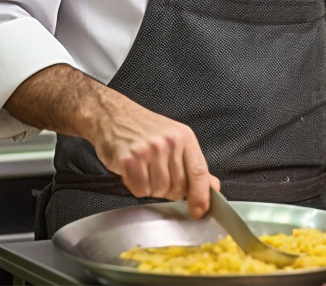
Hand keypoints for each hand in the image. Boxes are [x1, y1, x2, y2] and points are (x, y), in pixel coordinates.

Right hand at [93, 96, 220, 217]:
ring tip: (144, 170)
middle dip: (169, 190)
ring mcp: (149, 150)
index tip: (200, 210)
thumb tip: (212, 186)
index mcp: (184, 137)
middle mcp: (169, 142)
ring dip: (151, 188)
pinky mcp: (130, 159)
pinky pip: (140, 190)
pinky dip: (136, 186)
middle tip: (158, 175)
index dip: (201, 195)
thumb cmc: (144, 129)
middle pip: (178, 186)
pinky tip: (133, 172)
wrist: (113, 116)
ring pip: (159, 191)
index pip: (199, 172)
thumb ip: (193, 165)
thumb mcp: (175, 139)